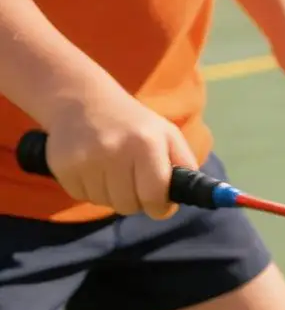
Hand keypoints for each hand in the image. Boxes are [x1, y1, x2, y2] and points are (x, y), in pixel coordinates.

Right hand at [39, 86, 196, 218]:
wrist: (86, 102)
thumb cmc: (134, 123)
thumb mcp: (166, 134)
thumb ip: (183, 162)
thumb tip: (193, 192)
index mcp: (147, 142)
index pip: (155, 194)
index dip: (160, 207)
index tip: (160, 205)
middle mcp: (117, 151)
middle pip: (129, 205)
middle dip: (136, 200)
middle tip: (134, 180)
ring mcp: (88, 160)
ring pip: (106, 204)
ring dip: (113, 194)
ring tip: (113, 169)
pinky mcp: (65, 168)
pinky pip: (83, 197)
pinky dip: (92, 189)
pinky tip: (94, 168)